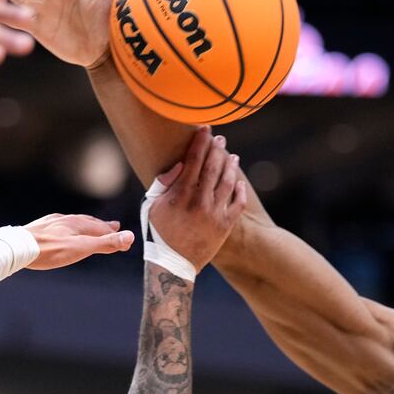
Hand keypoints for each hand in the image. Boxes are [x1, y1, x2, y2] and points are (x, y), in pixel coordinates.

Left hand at [23, 213, 134, 270]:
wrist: (17, 248)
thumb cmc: (50, 250)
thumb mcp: (82, 248)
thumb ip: (106, 243)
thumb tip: (130, 236)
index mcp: (77, 223)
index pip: (102, 228)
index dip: (115, 235)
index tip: (125, 240)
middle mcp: (65, 219)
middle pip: (88, 222)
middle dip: (102, 227)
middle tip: (113, 228)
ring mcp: (50, 223)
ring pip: (72, 223)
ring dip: (84, 227)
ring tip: (89, 229)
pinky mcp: (38, 229)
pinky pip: (58, 227)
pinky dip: (67, 230)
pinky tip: (61, 233)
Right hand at [148, 128, 249, 270]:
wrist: (172, 264)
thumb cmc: (158, 233)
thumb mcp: (152, 207)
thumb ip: (163, 184)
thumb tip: (179, 164)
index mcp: (181, 194)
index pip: (194, 159)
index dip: (201, 142)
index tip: (205, 129)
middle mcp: (200, 201)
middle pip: (213, 166)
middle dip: (217, 149)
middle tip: (220, 140)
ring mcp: (215, 213)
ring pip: (228, 181)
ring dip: (231, 165)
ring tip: (232, 156)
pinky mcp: (225, 225)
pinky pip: (238, 202)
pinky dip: (240, 190)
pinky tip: (240, 182)